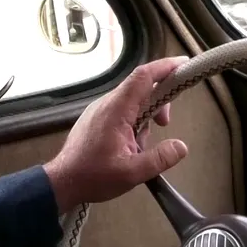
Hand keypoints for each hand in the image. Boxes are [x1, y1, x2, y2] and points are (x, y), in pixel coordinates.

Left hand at [43, 57, 189, 211]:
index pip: (143, 77)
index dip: (165, 67)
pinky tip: (131, 147)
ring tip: (142, 146)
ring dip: (146, 116)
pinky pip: (122, 111)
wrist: (62, 182)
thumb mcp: (132, 173)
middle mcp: (107, 103)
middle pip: (140, 87)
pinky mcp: (96, 119)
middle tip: (166, 124)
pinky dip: (134, 123)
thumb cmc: (93, 177)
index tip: (184, 64)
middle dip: (160, 100)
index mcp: (116, 109)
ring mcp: (99, 110)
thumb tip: (182, 146)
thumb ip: (160, 159)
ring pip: (132, 101)